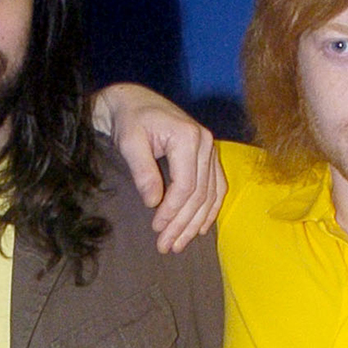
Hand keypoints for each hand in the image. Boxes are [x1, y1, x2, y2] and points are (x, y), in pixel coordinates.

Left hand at [93, 83, 224, 252]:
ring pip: (211, 194)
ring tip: (179, 244)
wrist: (134, 101)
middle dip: (183, 223)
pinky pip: (217, 186)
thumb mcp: (129, 142)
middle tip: (166, 246)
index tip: (156, 228)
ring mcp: (211, 149)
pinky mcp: (209, 155)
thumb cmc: (130, 120)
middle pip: (199, 194)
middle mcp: (206, 143)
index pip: (186, 185)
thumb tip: (154, 203)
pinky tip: (201, 228)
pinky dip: (211, 209)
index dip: (172, 211)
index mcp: (188, 137)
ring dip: (196, 222)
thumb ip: (143, 171)